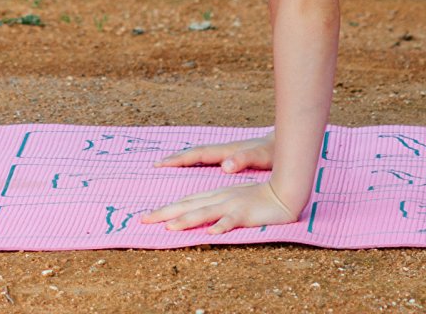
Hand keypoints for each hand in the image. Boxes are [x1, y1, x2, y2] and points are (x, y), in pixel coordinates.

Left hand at [141, 178, 297, 234]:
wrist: (282, 192)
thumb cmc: (256, 199)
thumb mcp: (232, 202)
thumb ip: (214, 208)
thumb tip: (197, 221)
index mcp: (214, 196)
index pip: (185, 202)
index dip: (165, 209)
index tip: (145, 217)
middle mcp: (218, 198)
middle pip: (187, 206)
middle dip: (165, 213)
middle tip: (143, 220)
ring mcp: (231, 204)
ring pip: (205, 212)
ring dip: (187, 220)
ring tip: (170, 227)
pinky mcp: (246, 212)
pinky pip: (232, 220)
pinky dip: (222, 225)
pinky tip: (212, 233)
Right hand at [153, 132, 274, 175]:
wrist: (287, 142)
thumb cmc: (275, 152)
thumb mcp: (260, 157)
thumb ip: (244, 159)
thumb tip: (225, 165)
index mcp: (227, 151)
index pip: (198, 154)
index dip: (180, 159)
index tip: (161, 163)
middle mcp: (224, 150)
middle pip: (195, 153)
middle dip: (176, 158)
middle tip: (157, 164)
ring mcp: (229, 152)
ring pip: (201, 155)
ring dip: (185, 159)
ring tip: (170, 164)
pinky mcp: (235, 157)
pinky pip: (210, 159)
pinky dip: (198, 161)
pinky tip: (197, 166)